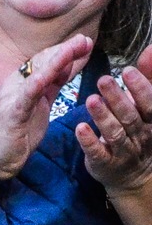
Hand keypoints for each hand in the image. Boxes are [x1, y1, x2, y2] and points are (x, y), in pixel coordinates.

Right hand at [0, 35, 94, 189]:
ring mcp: (13, 98)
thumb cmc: (15, 130)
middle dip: (64, 51)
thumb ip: (51, 85)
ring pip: (35, 76)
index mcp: (25, 82)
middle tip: (84, 39)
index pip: (47, 61)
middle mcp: (18, 85)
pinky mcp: (11, 114)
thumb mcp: (40, 104)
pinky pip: (24, 98)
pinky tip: (44, 77)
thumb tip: (67, 65)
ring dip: (53, 62)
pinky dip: (33, 86)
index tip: (86, 42)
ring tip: (69, 50)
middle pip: (43, 62)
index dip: (66, 50)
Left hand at [78, 47, 151, 194]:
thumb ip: (149, 79)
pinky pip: (97, 152)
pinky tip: (80, 128)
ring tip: (90, 99)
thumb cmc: (139, 130)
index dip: (141, 89)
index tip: (127, 70)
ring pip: (114, 134)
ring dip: (102, 116)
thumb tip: (151, 50)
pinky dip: (89, 141)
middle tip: (103, 79)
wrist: (133, 175)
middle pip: (131, 117)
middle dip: (118, 98)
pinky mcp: (105, 163)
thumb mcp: (147, 107)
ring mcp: (123, 151)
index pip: (151, 106)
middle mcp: (141, 136)